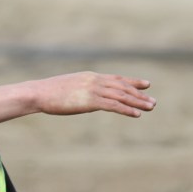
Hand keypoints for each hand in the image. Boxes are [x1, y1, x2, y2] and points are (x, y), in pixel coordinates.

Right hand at [33, 71, 155, 116]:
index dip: (133, 82)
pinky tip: (136, 115)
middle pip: (123, 87)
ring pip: (121, 95)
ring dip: (138, 102)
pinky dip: (126, 109)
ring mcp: (93, 90)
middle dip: (139, 94)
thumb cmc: (49, 93)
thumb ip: (81, 90)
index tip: (147, 84)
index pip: (117, 78)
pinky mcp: (90, 101)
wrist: (39, 93)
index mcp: (91, 77)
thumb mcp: (68, 88)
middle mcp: (95, 81)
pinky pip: (113, 105)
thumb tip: (85, 97)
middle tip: (153, 102)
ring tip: (150, 107)